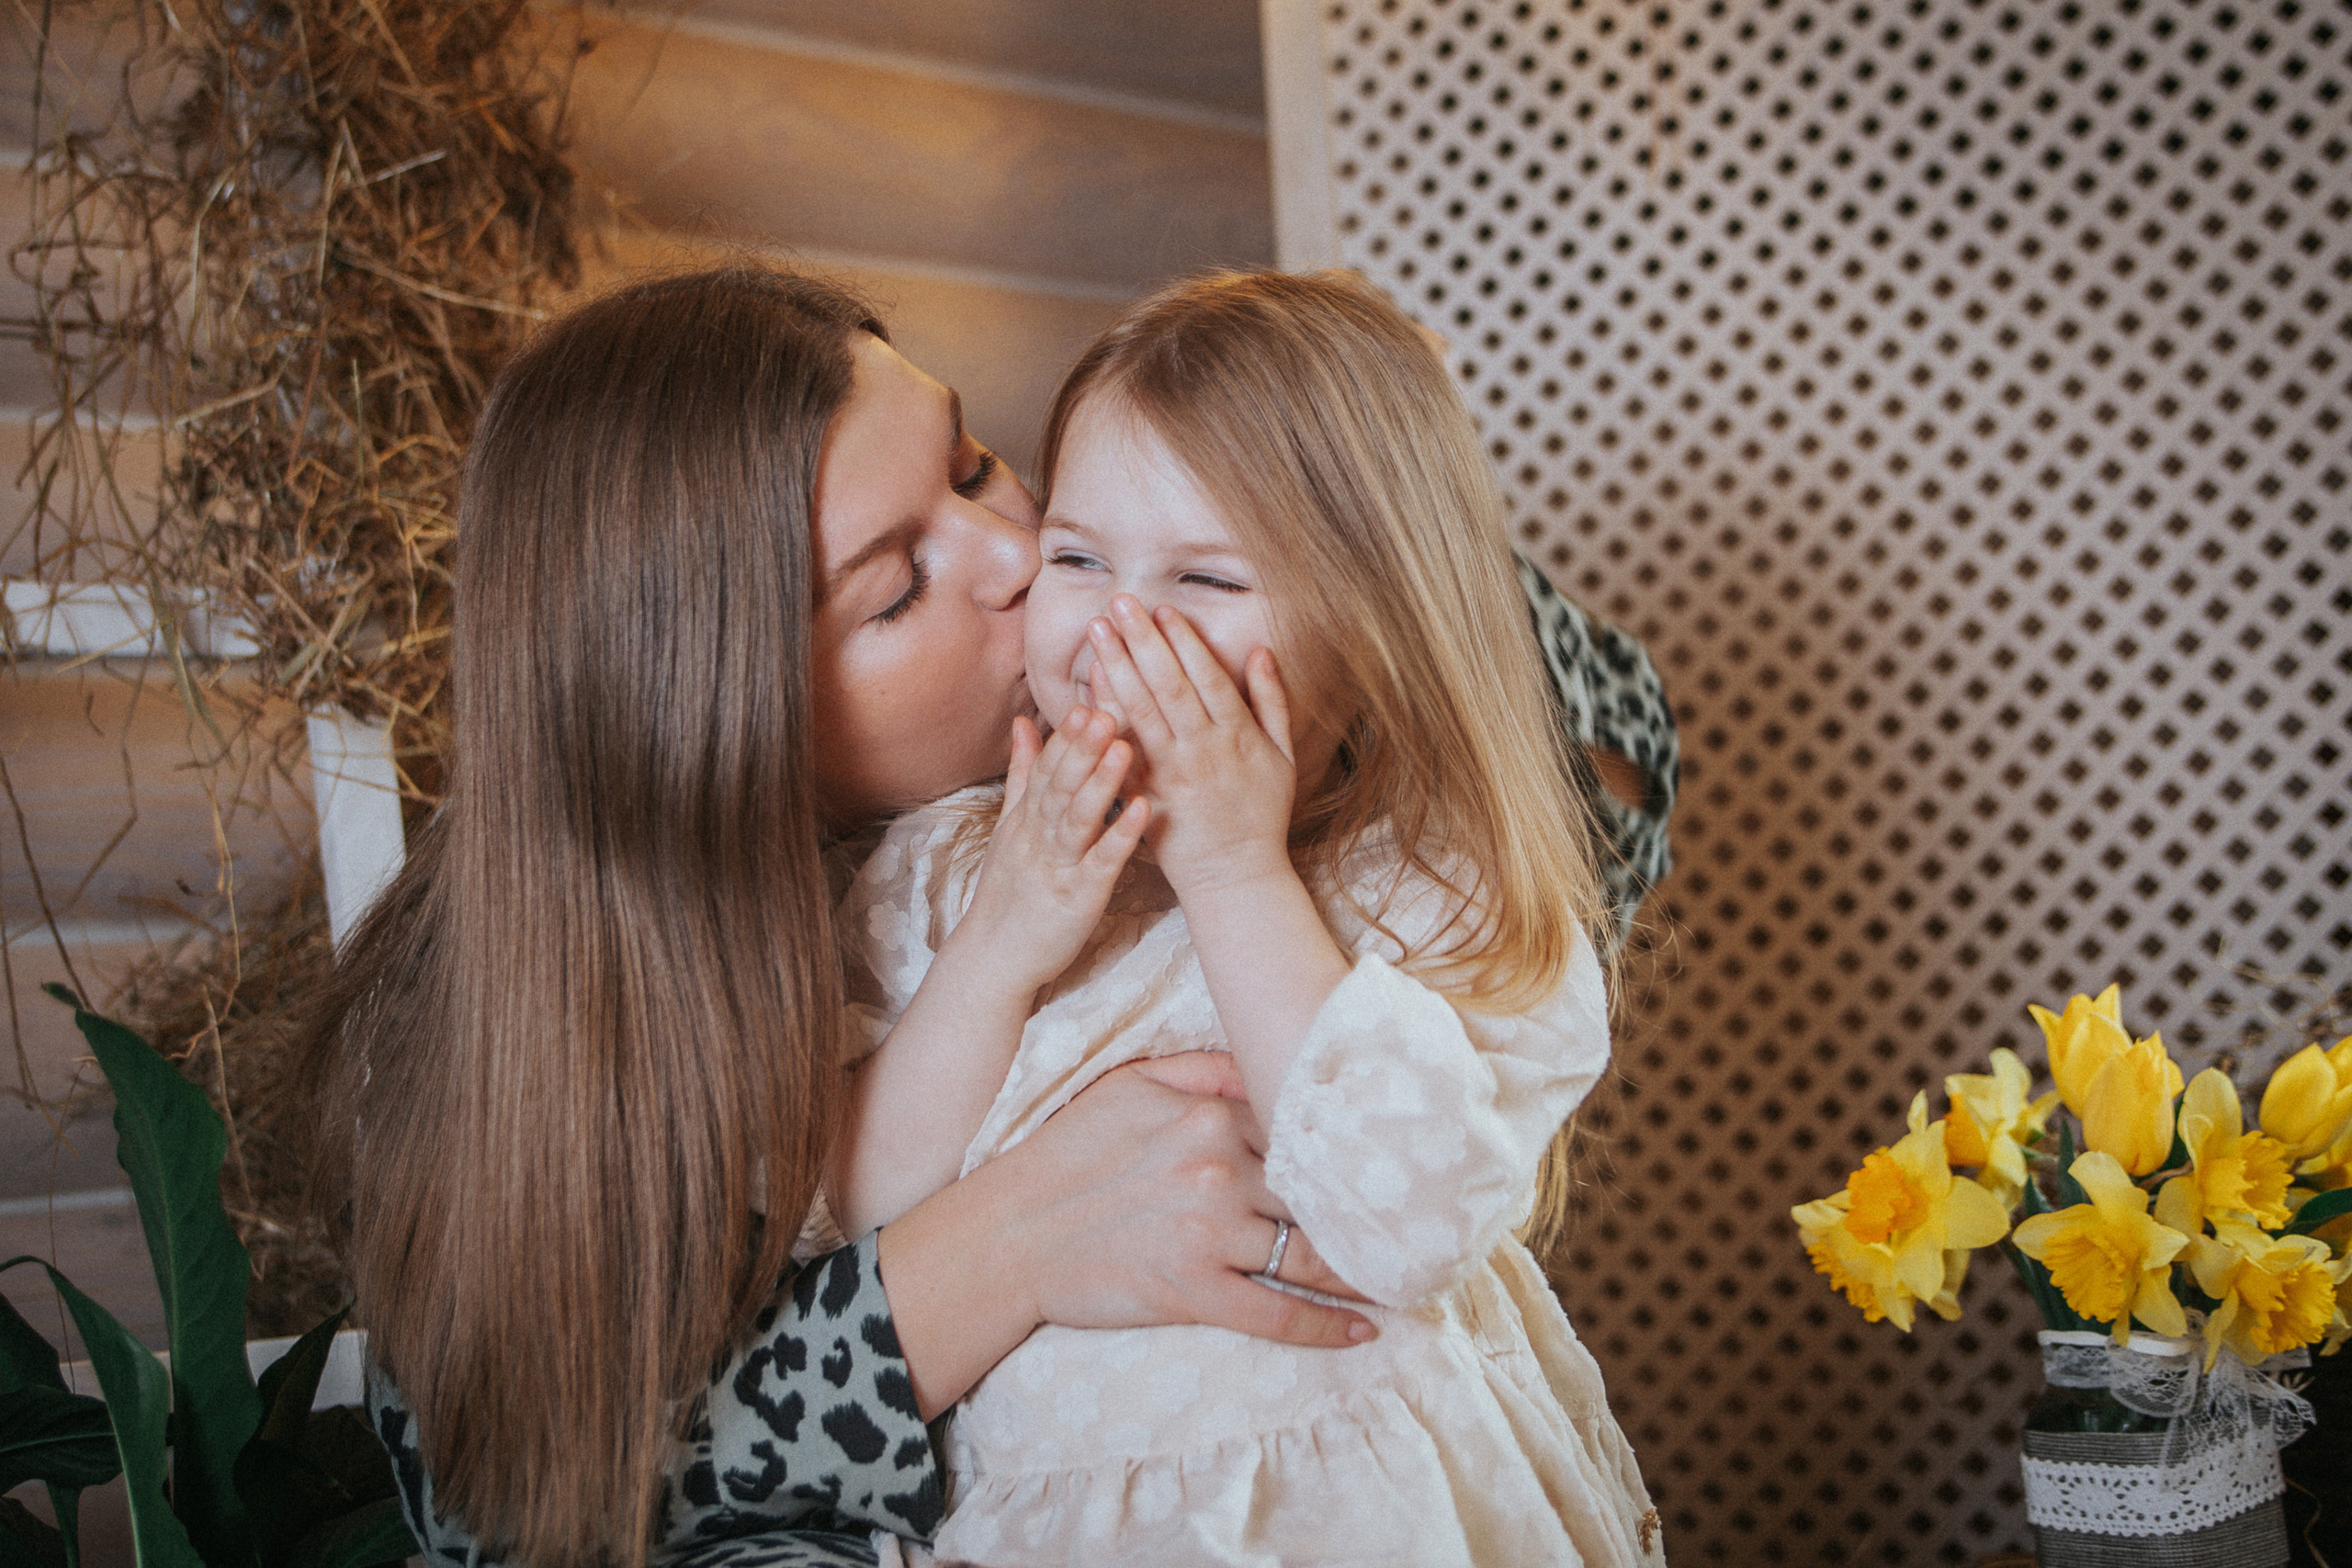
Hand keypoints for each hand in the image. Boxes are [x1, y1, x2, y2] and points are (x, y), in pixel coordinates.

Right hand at [956, 709, 1150, 995]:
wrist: (996, 957)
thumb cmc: (1011, 891)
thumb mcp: (1011, 827)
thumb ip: (1022, 774)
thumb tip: (1023, 723)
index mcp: (1028, 817)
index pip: (1047, 765)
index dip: (1068, 733)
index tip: (1089, 695)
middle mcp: (1039, 835)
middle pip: (1059, 783)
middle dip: (1082, 745)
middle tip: (1105, 706)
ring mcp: (1057, 866)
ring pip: (1076, 817)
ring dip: (1100, 781)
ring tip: (1123, 746)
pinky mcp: (1077, 898)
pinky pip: (1100, 863)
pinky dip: (1119, 836)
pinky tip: (1141, 810)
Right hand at [1001, 1060, 1367, 1333]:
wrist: (1008, 1234)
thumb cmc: (1065, 1154)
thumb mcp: (1127, 1085)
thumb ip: (1201, 1069)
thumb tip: (1260, 1063)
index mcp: (1211, 1117)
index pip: (1301, 1130)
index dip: (1344, 1149)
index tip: (1385, 1161)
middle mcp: (1221, 1172)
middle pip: (1318, 1194)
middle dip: (1365, 1210)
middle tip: (1414, 1223)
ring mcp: (1209, 1236)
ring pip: (1310, 1254)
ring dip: (1361, 1269)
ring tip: (1401, 1273)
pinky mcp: (1193, 1294)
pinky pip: (1277, 1314)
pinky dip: (1325, 1327)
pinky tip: (1363, 1329)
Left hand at [1085, 595, 1297, 900]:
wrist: (1236, 876)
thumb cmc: (1261, 814)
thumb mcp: (1282, 757)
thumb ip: (1272, 702)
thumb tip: (1262, 651)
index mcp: (1238, 737)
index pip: (1208, 678)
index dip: (1184, 642)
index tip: (1162, 609)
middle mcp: (1204, 751)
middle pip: (1170, 687)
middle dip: (1143, 641)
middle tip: (1118, 603)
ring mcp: (1173, 775)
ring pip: (1142, 713)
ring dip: (1117, 668)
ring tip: (1097, 631)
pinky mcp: (1148, 797)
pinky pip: (1122, 751)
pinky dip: (1105, 719)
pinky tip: (1088, 689)